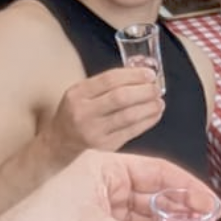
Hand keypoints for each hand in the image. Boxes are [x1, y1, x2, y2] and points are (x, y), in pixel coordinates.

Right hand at [42, 66, 164, 162]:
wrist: (61, 140)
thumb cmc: (77, 110)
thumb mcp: (82, 92)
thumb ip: (106, 83)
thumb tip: (142, 74)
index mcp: (78, 94)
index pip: (109, 80)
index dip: (134, 75)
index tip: (150, 74)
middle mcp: (83, 113)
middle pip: (120, 98)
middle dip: (144, 91)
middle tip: (156, 88)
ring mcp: (94, 132)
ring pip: (128, 117)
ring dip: (149, 107)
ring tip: (159, 101)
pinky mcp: (105, 146)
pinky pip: (131, 132)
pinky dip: (147, 121)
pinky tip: (155, 114)